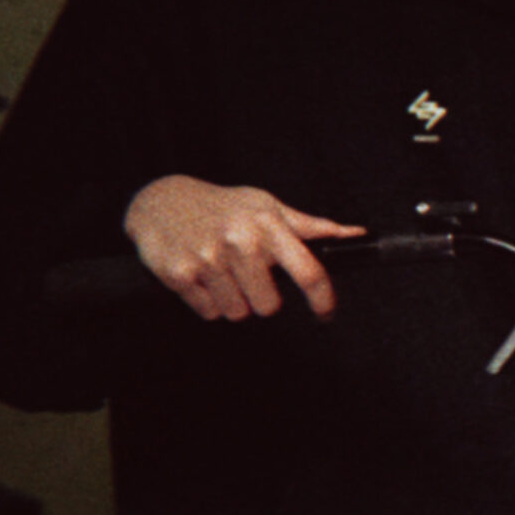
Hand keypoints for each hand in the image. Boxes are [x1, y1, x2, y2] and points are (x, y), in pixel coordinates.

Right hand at [123, 175, 363, 320]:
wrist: (160, 201)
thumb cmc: (223, 206)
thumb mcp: (266, 207)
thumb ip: (309, 226)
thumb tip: (354, 233)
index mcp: (268, 226)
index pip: (309, 272)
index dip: (323, 300)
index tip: (325, 313)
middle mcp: (240, 242)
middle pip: (269, 305)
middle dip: (262, 296)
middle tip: (249, 276)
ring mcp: (208, 259)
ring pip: (239, 313)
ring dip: (234, 301)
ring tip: (224, 274)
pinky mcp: (180, 275)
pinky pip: (210, 312)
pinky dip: (209, 302)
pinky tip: (204, 277)